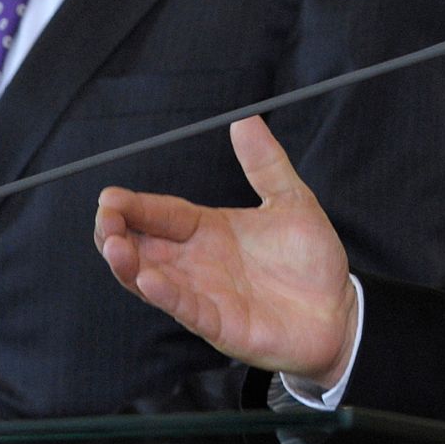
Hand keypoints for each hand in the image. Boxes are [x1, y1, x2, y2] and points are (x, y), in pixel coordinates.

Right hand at [94, 115, 358, 386]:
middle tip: (105, 217)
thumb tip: (245, 119)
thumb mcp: (291, 200)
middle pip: (145, 246)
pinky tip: (149, 279)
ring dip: (130, 264)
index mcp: (210, 230)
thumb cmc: (311, 259)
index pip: (163, 214)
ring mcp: (205, 295)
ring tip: (115, 244)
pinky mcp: (219, 324)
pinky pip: (185, 308)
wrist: (339, 309)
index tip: (109, 195)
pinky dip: (166, 295)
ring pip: (152, 279)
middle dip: (118, 232)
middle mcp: (198, 263)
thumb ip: (266, 162)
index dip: (135, 205)